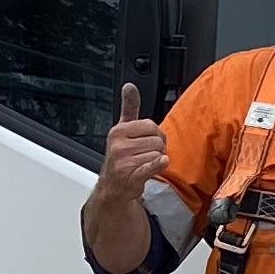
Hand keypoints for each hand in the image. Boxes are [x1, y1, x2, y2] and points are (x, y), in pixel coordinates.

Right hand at [97, 83, 170, 199]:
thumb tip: (129, 86)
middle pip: (157, 140)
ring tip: (145, 165)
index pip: (151, 125)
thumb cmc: (121, 157)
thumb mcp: (122, 130)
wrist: (113, 187)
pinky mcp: (130, 176)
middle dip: (158, 149)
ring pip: (158, 154)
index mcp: (118, 131)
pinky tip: (161, 163)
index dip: (155, 135)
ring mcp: (123, 161)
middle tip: (147, 156)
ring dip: (157, 161)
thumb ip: (129, 107)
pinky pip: (151, 166)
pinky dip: (158, 165)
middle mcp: (118, 144)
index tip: (147, 142)